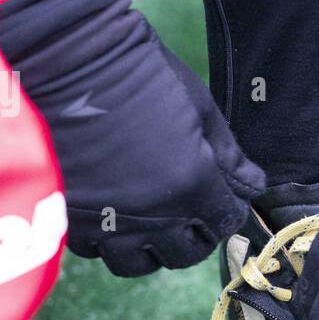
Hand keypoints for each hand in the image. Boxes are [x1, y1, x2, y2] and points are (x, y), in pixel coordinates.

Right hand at [0, 0, 262, 275]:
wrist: (68, 57)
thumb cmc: (141, 73)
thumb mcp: (200, 108)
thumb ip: (229, 156)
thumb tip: (252, 185)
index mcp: (192, 187)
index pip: (223, 223)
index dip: (227, 211)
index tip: (223, 199)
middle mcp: (152, 217)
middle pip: (184, 254)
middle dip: (194, 236)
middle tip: (190, 214)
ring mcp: (107, 222)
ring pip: (136, 262)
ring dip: (149, 248)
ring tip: (148, 224)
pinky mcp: (66, 217)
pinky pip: (92, 249)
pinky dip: (105, 239)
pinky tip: (109, 214)